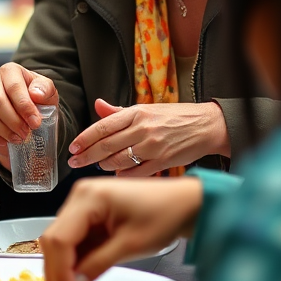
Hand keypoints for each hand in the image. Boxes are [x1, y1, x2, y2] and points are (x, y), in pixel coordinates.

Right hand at [0, 62, 57, 168]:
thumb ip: (45, 89)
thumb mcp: (48, 93)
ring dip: (2, 130)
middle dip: (13, 121)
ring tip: (17, 138)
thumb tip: (36, 93)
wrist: (27, 115)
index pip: (14, 86)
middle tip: (26, 133)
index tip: (35, 122)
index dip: (24, 106)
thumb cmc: (37, 101)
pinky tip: (3, 141)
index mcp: (10, 71)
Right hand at [40, 177, 203, 280]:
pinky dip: (76, 266)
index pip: (60, 239)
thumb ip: (98, 264)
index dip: (61, 272)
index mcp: (87, 197)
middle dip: (58, 276)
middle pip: (55, 241)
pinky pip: (75, 243)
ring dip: (64, 274)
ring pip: (61, 244)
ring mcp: (82, 206)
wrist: (184, 203)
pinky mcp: (89, 216)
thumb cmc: (163, 216)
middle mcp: (78, 197)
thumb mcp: (131, 245)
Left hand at [68, 99, 229, 176]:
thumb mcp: (147, 108)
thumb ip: (120, 111)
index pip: (103, 126)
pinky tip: (118, 174)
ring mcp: (153, 147)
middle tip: (74, 161)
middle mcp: (143, 129)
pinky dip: (124, 175)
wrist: (207, 125)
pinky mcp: (163, 162)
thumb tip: (97, 105)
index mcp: (137, 113)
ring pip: (119, 161)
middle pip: (107, 145)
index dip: (85, 138)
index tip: (73, 147)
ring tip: (98, 165)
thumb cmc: (176, 116)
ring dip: (104, 165)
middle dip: (87, 155)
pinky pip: (137, 173)